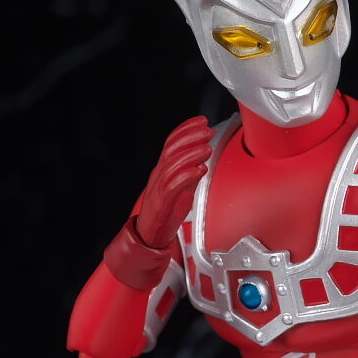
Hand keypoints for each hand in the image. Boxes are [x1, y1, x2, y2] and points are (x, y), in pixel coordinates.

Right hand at [135, 116, 211, 247]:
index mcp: (162, 170)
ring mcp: (159, 188)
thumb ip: (190, 173)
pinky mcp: (162, 203)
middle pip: (172, 149)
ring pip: (172, 165)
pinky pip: (173, 187)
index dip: (186, 129)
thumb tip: (204, 157)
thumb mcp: (181, 189)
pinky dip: (186, 177)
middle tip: (207, 131)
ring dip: (191, 155)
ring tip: (207, 149)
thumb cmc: (165, 213)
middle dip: (191, 137)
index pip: (172, 142)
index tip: (202, 121)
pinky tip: (198, 170)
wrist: (150, 236)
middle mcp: (159, 175)